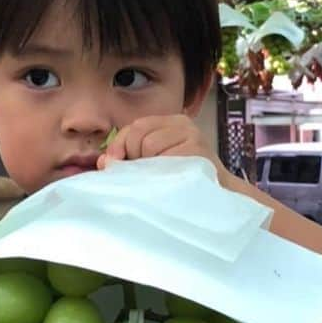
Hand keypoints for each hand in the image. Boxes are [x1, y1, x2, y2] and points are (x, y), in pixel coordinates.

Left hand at [97, 114, 229, 184]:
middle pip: (138, 133)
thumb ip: (129, 160)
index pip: (135, 126)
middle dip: (132, 156)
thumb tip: (103, 163)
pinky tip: (166, 181)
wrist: (219, 199)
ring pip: (148, 144)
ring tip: (159, 178)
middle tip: (144, 174)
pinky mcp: (197, 150)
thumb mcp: (155, 165)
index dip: (119, 145)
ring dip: (146, 166)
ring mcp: (192, 136)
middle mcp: (183, 124)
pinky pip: (163, 158)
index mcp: (172, 124)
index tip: (113, 163)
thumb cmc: (183, 183)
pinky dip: (158, 172)